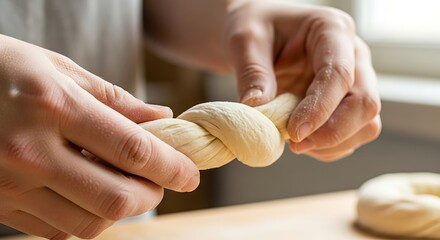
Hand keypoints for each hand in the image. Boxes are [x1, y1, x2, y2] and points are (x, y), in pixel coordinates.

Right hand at [0, 35, 198, 238]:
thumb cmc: (3, 68)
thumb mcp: (60, 69)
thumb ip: (115, 99)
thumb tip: (161, 120)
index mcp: (53, 106)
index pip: (132, 150)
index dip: (171, 167)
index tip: (190, 174)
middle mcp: (30, 151)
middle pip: (116, 198)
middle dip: (152, 193)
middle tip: (161, 180)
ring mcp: (10, 185)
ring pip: (88, 223)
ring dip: (120, 209)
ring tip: (125, 184)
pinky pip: (57, 230)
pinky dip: (85, 217)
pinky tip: (88, 192)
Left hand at [225, 1, 380, 160]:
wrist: (258, 39)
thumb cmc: (255, 30)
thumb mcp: (245, 40)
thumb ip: (252, 72)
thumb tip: (258, 108)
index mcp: (332, 30)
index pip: (339, 74)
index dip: (319, 108)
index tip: (293, 132)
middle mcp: (352, 56)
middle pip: (364, 103)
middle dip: (332, 132)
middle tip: (294, 145)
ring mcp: (354, 82)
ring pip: (366, 124)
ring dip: (331, 144)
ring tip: (294, 143)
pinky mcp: (345, 104)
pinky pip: (351, 136)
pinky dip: (327, 148)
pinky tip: (301, 141)